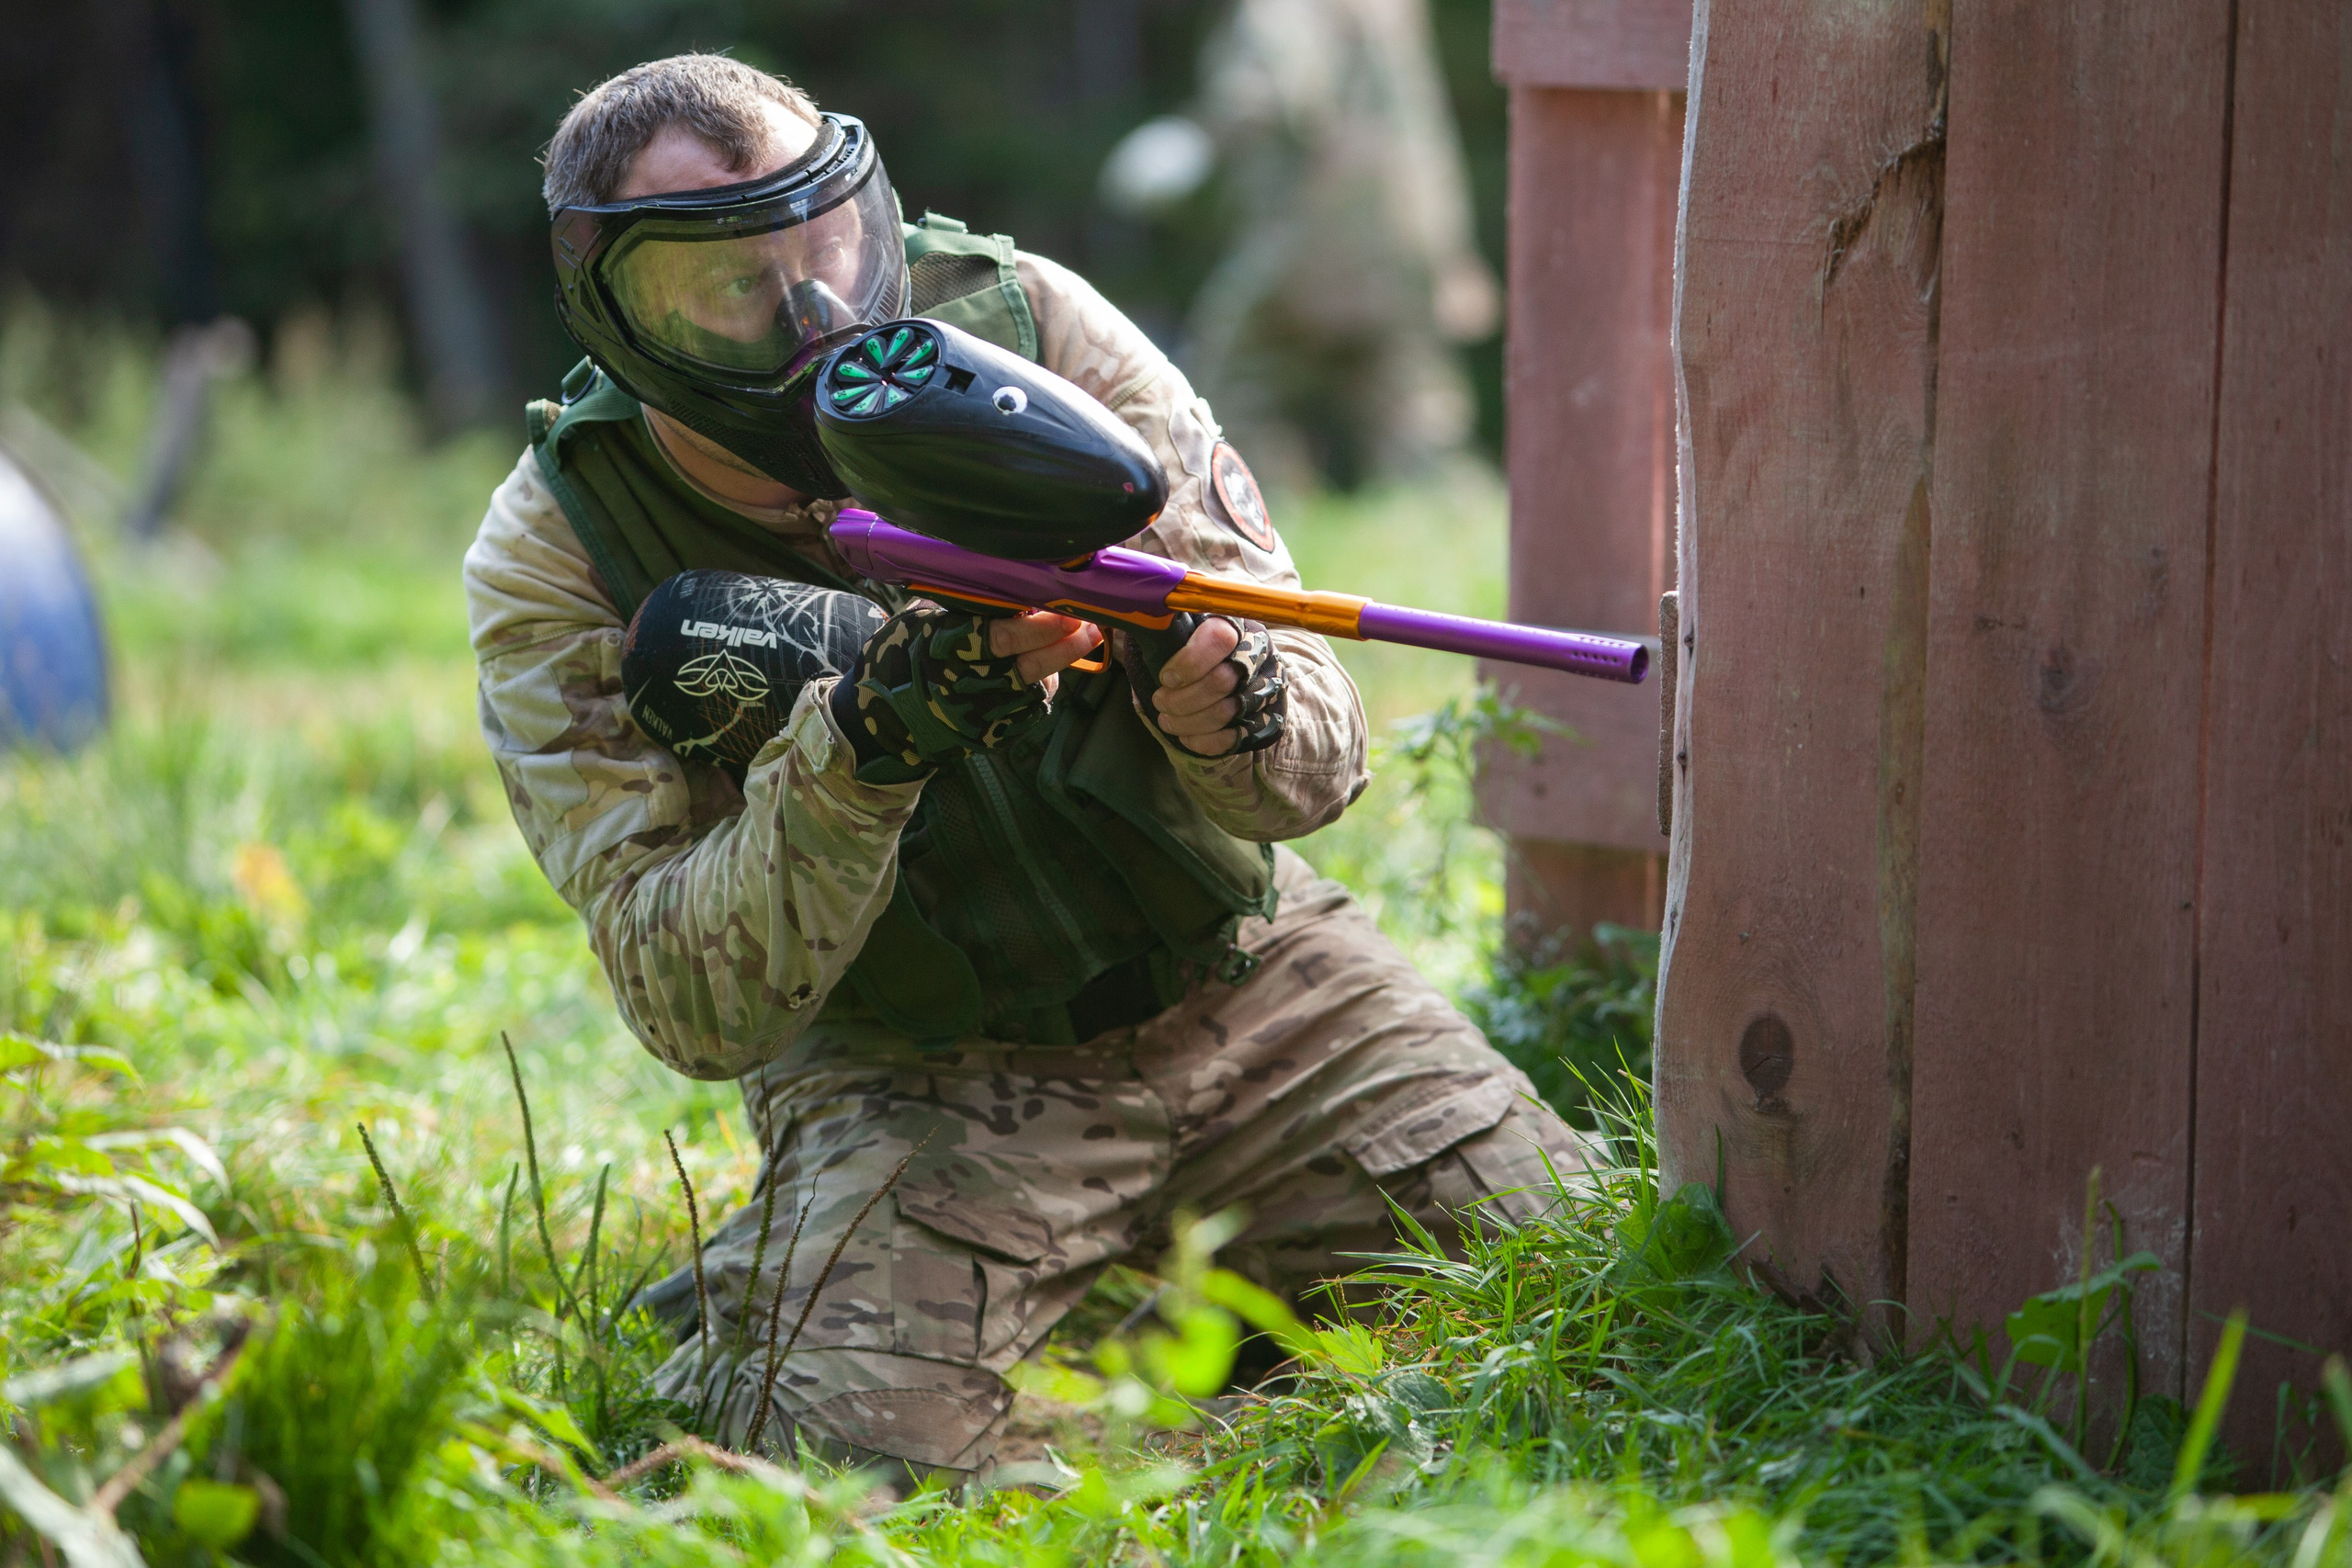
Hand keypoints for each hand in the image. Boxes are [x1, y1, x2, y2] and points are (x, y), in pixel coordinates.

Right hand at [831, 606, 1096, 782]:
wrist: (885, 721)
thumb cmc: (905, 656)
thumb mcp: (924, 620)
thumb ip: (965, 606)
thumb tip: (1014, 581)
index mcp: (943, 647)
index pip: (1000, 636)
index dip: (1038, 624)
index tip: (1064, 606)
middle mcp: (963, 684)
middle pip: (1028, 666)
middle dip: (1064, 644)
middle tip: (1088, 624)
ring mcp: (978, 714)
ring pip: (1035, 689)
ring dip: (1062, 664)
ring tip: (1082, 638)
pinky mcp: (991, 735)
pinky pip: (1029, 711)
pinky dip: (1043, 689)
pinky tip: (1050, 669)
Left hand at [1149, 616, 1287, 757]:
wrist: (1236, 674)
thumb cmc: (1198, 653)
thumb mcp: (1186, 633)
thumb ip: (1168, 633)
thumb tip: (1141, 628)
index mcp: (1235, 627)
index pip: (1218, 638)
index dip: (1188, 662)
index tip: (1166, 677)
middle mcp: (1257, 656)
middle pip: (1219, 682)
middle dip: (1180, 699)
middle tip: (1160, 701)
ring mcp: (1265, 690)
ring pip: (1223, 713)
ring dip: (1186, 722)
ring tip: (1167, 720)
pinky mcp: (1266, 721)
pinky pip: (1232, 738)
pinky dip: (1203, 741)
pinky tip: (1187, 735)